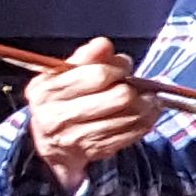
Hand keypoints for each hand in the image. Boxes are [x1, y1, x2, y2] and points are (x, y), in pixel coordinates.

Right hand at [27, 36, 152, 191]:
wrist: (50, 143)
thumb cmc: (60, 100)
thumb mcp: (62, 75)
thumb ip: (84, 57)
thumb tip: (104, 44)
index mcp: (48, 91)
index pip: (99, 75)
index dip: (119, 68)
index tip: (123, 67)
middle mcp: (59, 116)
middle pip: (120, 97)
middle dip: (135, 87)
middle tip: (135, 84)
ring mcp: (79, 137)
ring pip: (131, 116)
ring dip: (147, 104)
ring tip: (147, 98)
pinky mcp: (97, 150)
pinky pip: (133, 133)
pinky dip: (146, 121)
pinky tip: (145, 114)